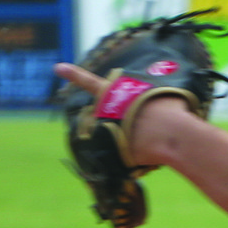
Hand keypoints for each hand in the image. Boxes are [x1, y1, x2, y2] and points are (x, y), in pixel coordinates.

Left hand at [53, 61, 189, 168]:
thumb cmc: (171, 110)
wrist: (170, 134)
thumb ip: (153, 95)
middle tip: (150, 127)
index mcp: (113, 92)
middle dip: (130, 125)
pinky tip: (154, 155)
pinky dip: (143, 159)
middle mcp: (104, 111)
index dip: (73, 73)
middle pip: (113, 119)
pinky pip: (128, 157)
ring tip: (158, 140)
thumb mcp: (162, 92)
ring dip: (139, 142)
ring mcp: (105, 132)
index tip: (57, 68)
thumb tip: (162, 103)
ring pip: (121, 138)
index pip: (89, 80)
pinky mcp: (110, 154)